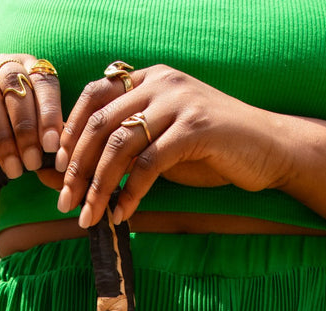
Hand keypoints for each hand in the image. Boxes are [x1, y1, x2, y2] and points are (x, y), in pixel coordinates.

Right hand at [0, 54, 63, 181]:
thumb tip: (63, 163)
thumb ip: (50, 145)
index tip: (51, 146)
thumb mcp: (38, 140)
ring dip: (3, 135)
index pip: (44, 82)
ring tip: (13, 168)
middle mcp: (5, 65)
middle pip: (15, 87)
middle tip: (32, 163)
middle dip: (25, 129)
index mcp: (32, 70)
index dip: (48, 113)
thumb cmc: (18, 142)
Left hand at [55, 64, 293, 226]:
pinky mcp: (196, 128)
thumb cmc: (211, 149)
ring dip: (98, 185)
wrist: (269, 149)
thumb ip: (121, 151)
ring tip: (87, 216)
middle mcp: (161, 82)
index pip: (92, 97)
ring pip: (120, 144)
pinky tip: (122, 214)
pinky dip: (131, 193)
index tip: (55, 171)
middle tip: (64, 202)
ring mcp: (179, 102)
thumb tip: (67, 175)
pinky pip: (149, 163)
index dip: (69, 134)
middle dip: (76, 167)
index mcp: (149, 77)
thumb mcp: (160, 144)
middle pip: (99, 122)